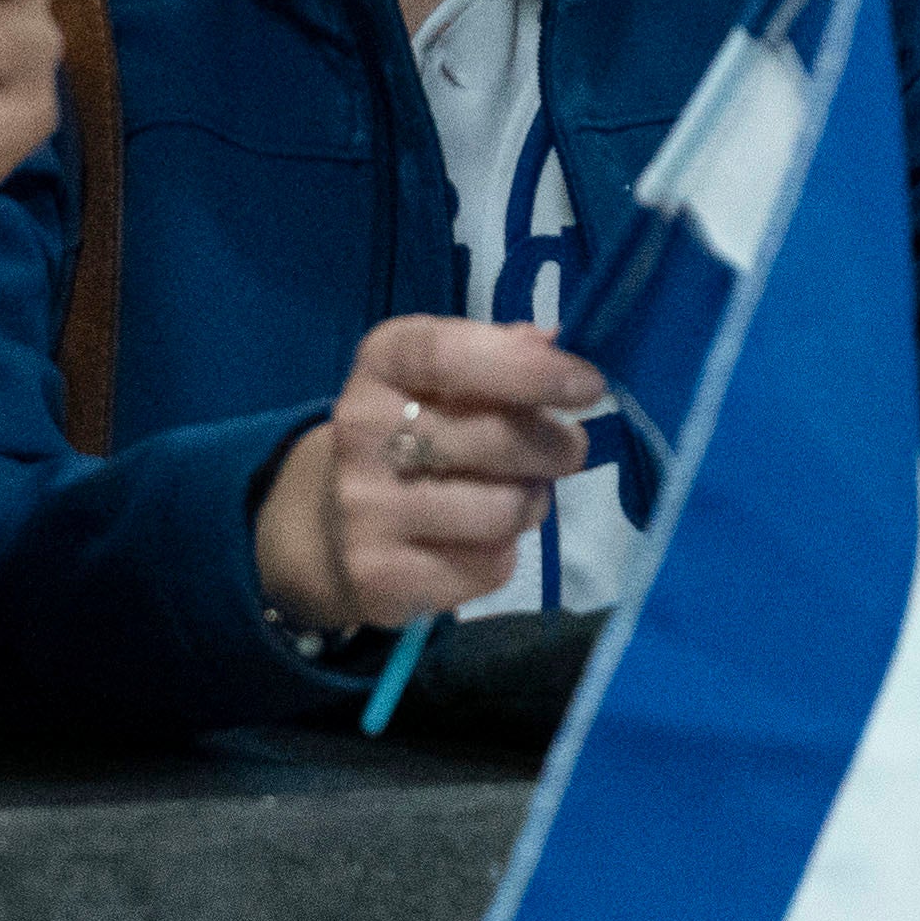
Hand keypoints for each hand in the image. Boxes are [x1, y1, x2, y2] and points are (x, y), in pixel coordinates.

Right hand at [256, 318, 608, 640]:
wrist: (331, 528)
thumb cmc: (412, 433)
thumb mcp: (441, 379)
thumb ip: (498, 354)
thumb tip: (550, 342)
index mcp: (381, 364)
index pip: (450, 356)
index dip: (530, 370)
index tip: (588, 385)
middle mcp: (360, 431)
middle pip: (494, 439)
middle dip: (555, 446)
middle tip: (568, 449)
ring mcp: (365, 509)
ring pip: (502, 510)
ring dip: (532, 503)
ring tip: (519, 495)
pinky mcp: (381, 578)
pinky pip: (488, 567)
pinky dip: (503, 554)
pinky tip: (479, 539)